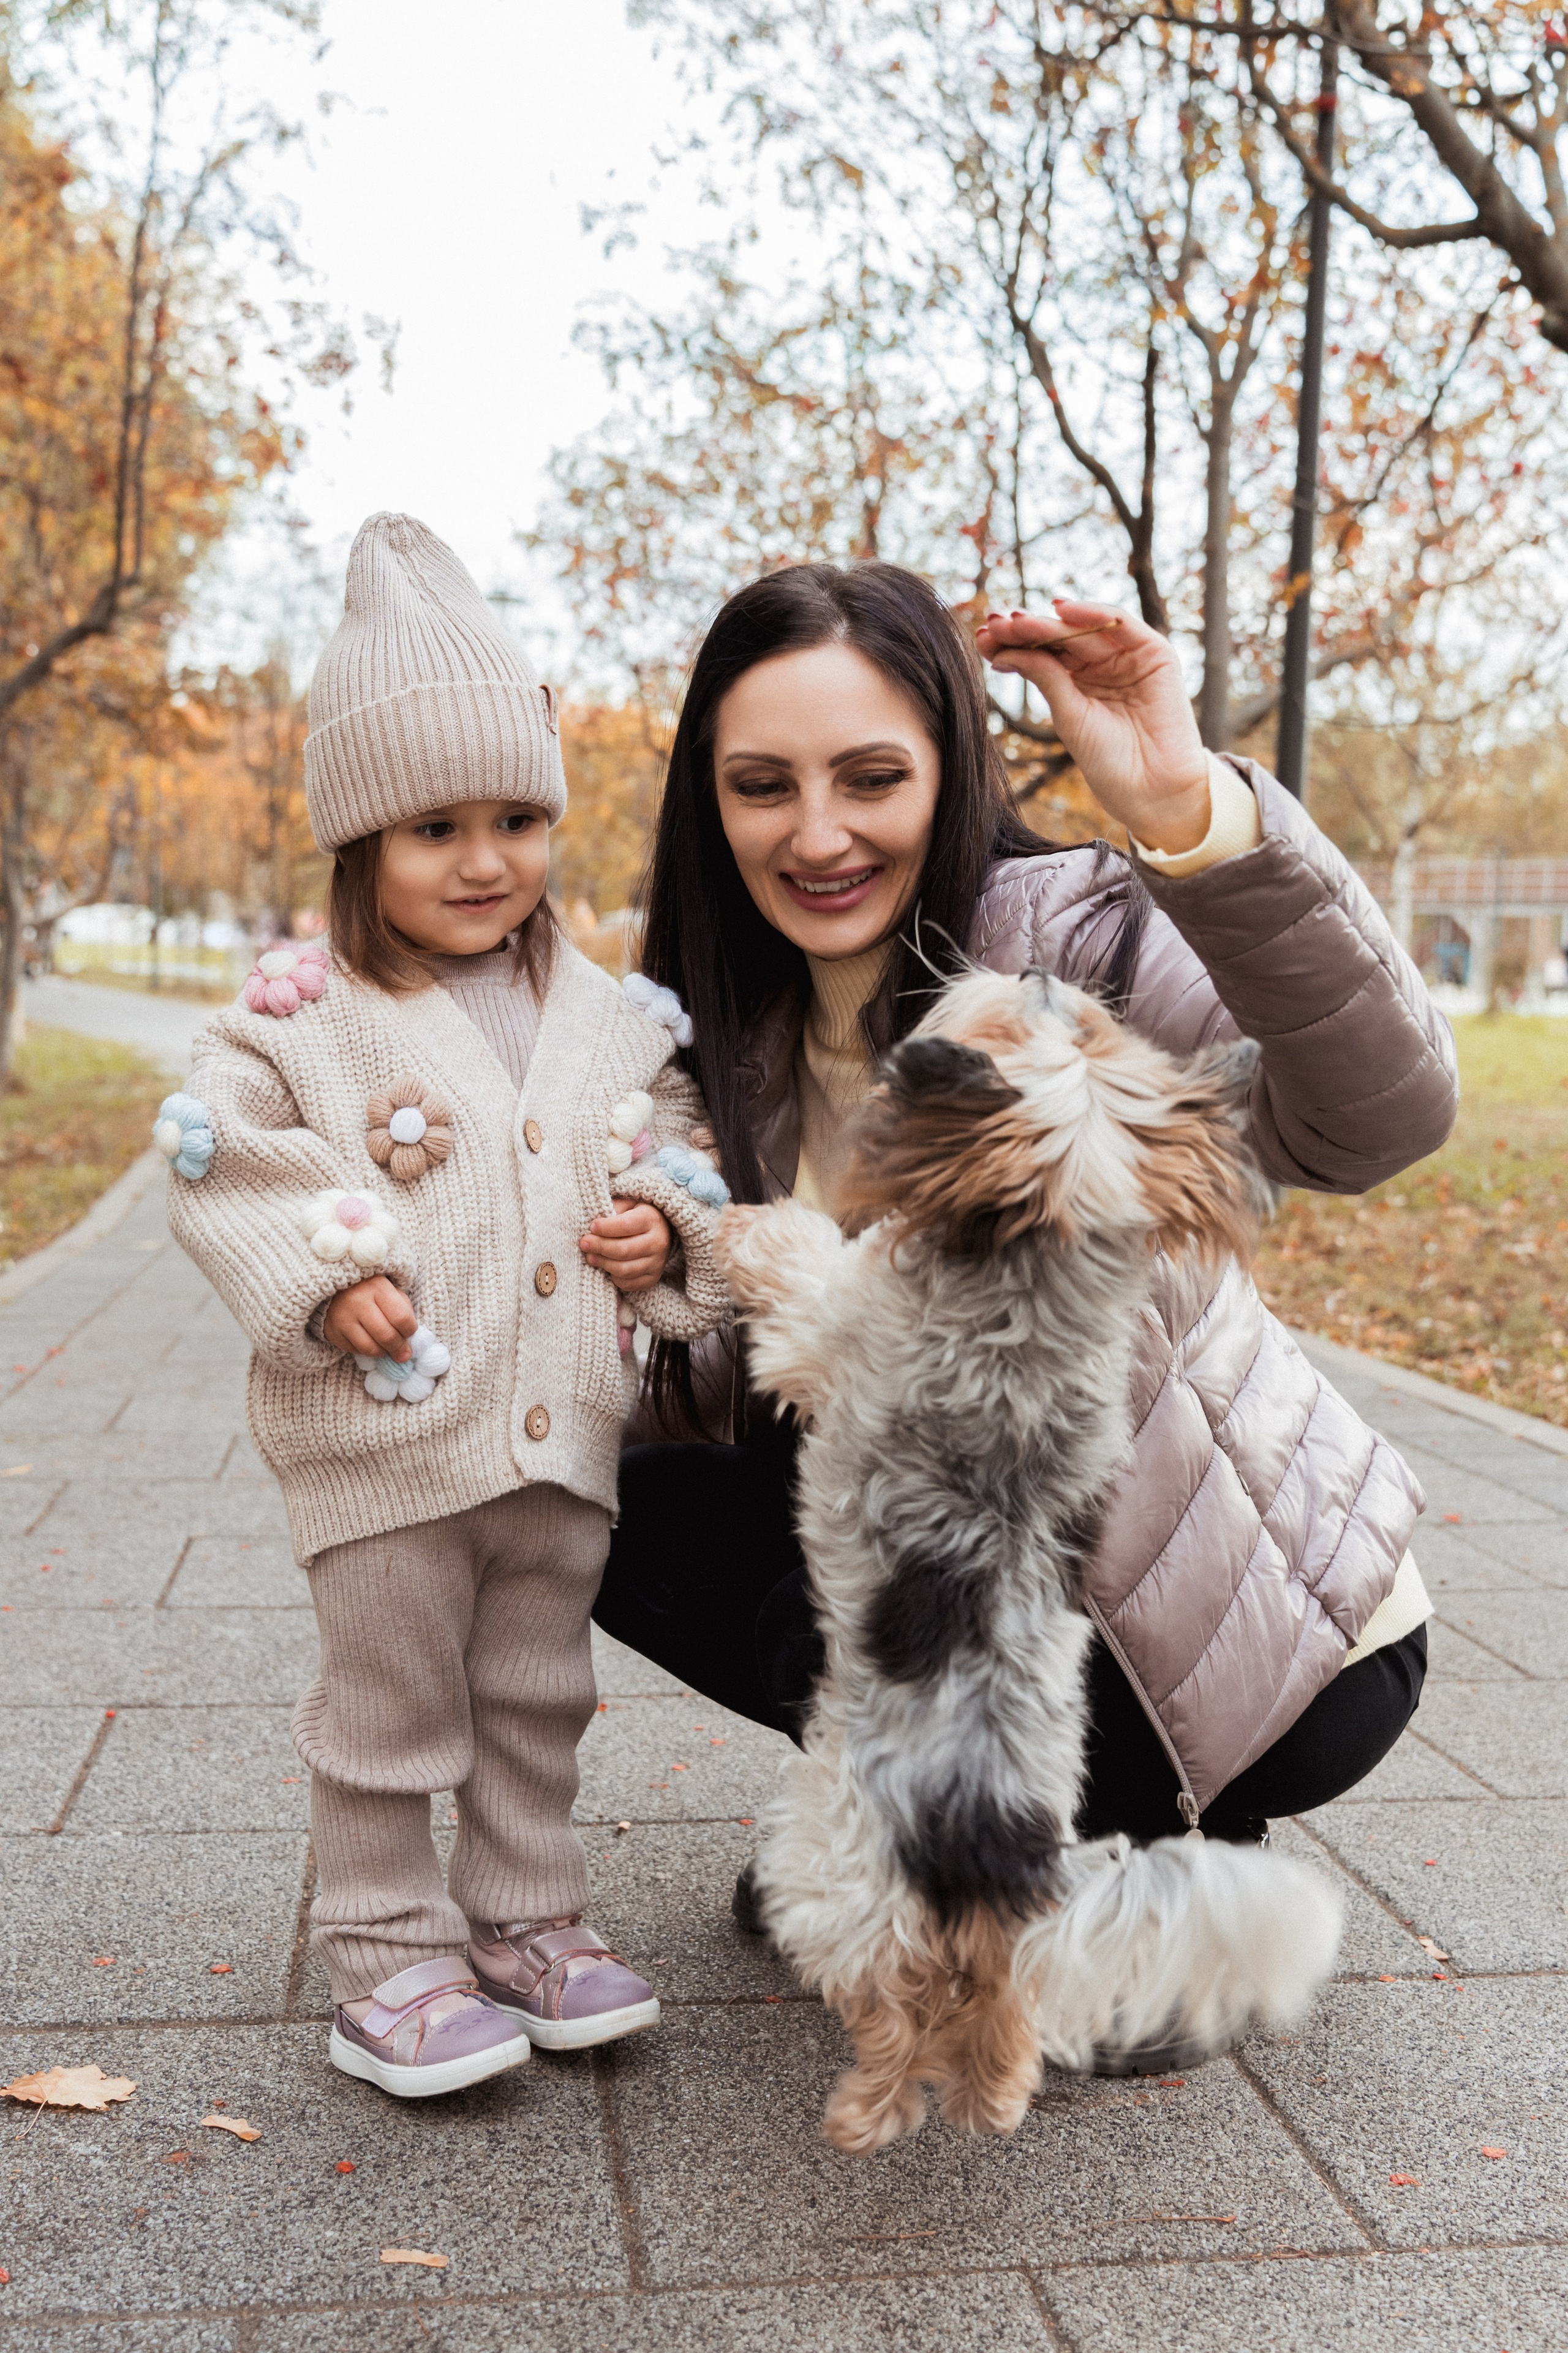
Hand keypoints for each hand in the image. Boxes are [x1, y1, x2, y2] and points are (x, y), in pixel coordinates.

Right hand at [322, 1276, 417, 1360]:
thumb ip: (404, 1312)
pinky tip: (369, 1341)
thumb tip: (409, 1343)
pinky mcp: (333, 1332)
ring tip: (386, 1347)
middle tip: (403, 1352)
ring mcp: (343, 1318)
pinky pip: (356, 1351)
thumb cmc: (372, 1292)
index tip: (409, 1332)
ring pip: (371, 1349)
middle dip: (399, 1348)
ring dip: (383, 1352)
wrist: (337, 1290)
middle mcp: (358, 1302)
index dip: (410, 1330)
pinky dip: (367, 1351)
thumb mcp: (391, 1292)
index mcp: (378, 1288)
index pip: (401, 1318)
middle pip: (386, 1336)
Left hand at [579, 1201, 672, 1293]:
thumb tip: (592, 1224)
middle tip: (584, 1243)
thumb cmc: (636, 1216)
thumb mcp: (627, 1204)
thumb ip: (612, 1208)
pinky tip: (606, 1267)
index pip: (626, 1225)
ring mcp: (657, 1263)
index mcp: (652, 1219)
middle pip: (623, 1250)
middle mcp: (658, 1242)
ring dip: (603, 1263)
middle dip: (600, 1247)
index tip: (591, 1226)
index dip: (605, 1227)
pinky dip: (613, 1277)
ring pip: (624, 1270)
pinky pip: (628, 1284)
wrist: (660, 1232)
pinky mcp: (652, 1278)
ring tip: (590, 1256)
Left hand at [975, 601, 1210, 852]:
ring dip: (1050, 621)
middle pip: (1059, 637)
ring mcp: (1127, 656)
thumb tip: (1002, 651)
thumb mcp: (1067, 715)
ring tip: (1016, 621)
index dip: (1013, 643)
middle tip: (994, 624)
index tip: (982, 638)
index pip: (1042, 653)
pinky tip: (1062, 610)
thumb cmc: (1109, 761)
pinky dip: (1092, 613)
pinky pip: (1121, 624)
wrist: (1152, 789)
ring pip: (1084, 628)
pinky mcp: (1154, 652)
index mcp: (1078, 681)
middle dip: (1025, 629)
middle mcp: (1102, 664)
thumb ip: (1045, 677)